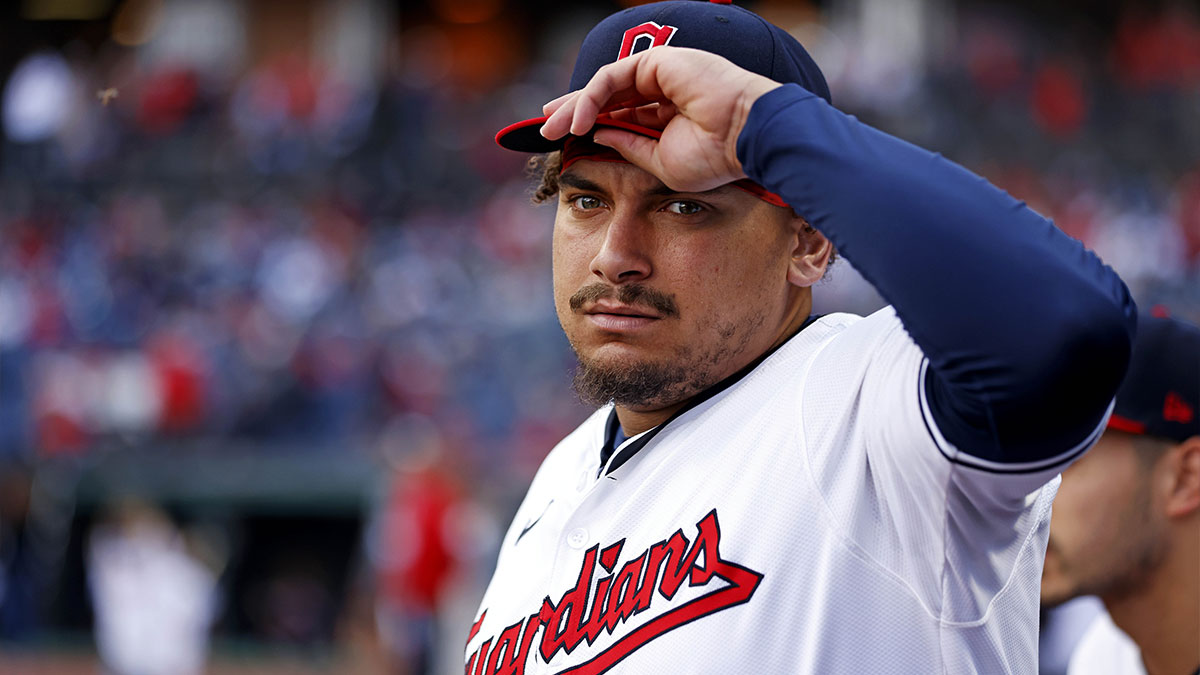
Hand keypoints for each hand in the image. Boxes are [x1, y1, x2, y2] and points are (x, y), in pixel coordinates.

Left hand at [540, 47, 780, 192]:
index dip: (589, 124)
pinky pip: (612, 76)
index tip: (563, 141)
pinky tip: (578, 122)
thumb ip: (629, 146)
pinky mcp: (658, 61)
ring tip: (552, 129)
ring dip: (574, 106)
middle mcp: (662, 90)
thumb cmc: (716, 157)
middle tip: (544, 130)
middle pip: (606, 96)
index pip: (618, 115)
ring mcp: (661, 73)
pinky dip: (590, 98)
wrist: (746, 138)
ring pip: (604, 85)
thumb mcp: (660, 162)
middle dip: (572, 111)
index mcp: (666, 116)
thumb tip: (597, 135)